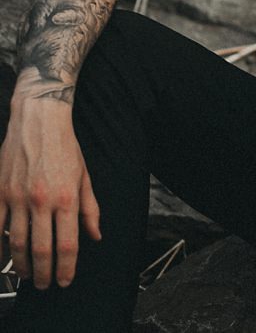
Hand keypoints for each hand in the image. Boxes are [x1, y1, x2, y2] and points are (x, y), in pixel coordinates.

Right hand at [0, 104, 101, 288]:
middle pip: (41, 249)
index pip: (68, 243)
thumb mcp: (85, 177)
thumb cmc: (65, 148)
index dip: (67, 266)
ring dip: (21, 264)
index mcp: (67, 198)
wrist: (38, 122)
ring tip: (26, 276)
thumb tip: (95, 235)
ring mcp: (16, 198)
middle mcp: (41, 201)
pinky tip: (2, 258)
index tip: (65, 280)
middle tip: (45, 286)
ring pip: (16, 242)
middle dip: (44, 273)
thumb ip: (90, 209)